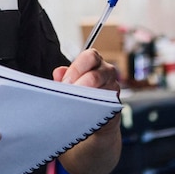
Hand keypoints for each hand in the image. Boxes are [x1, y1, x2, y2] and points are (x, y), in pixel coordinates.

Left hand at [54, 50, 121, 173]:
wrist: (92, 117)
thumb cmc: (79, 93)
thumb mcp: (71, 81)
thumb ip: (64, 76)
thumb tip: (58, 72)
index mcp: (94, 61)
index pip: (89, 56)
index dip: (76, 69)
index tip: (65, 83)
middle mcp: (107, 72)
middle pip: (97, 74)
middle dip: (80, 84)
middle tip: (68, 93)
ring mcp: (114, 88)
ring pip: (103, 90)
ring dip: (87, 97)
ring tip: (74, 103)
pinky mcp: (116, 105)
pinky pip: (107, 105)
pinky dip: (95, 108)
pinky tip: (83, 112)